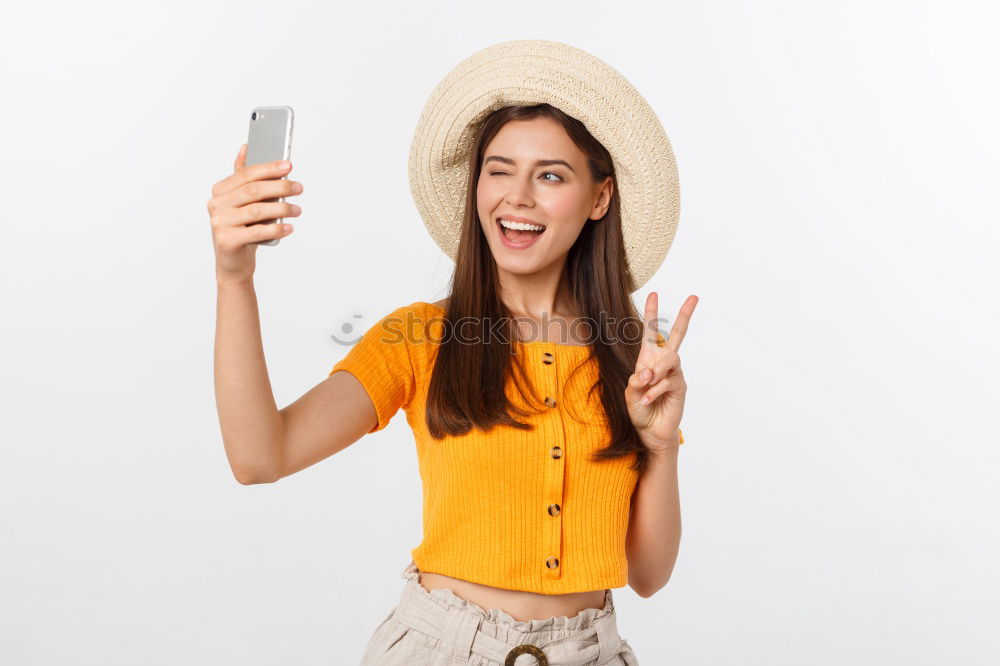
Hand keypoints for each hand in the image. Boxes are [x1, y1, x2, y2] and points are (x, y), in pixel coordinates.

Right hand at [206, 143, 303, 282]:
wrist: (233, 262)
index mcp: (220, 191)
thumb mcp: (243, 202)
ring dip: (281, 209)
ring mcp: (219, 223)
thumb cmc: (242, 229)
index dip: (268, 168)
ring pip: (256, 211)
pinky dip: (276, 229)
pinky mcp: (227, 241)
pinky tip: (289, 228)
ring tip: (297, 210)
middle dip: (279, 187)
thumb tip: (246, 148)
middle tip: (298, 188)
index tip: (288, 166)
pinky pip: (256, 232)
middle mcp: (216, 205)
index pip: (246, 174)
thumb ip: (243, 177)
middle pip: (252, 191)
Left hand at [624, 292, 697, 450]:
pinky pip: (669, 381)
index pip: (651, 333)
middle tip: (694, 297)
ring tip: (646, 384)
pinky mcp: (680, 387)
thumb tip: (646, 373)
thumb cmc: (640, 412)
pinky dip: (655, 390)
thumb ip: (635, 382)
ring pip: (670, 358)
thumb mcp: (629, 395)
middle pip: (678, 335)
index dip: (651, 314)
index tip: (653, 294)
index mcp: (648, 360)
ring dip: (656, 370)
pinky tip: (647, 399)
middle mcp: (663, 364)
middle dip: (685, 315)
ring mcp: (674, 374)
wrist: (650, 433)